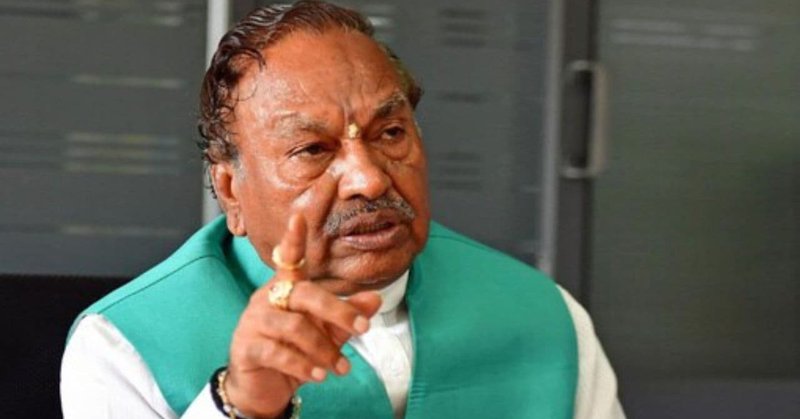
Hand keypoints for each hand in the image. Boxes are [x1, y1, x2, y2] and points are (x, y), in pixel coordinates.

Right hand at [224, 214, 381, 417]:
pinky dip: (304, 365)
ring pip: (294, 326)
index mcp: (287, 288)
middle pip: (305, 294)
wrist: (265, 387)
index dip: (293, 239)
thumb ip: (347, 316)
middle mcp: (268, 298)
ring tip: (341, 367)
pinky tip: (319, 376)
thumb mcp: (327, 332)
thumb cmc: (296, 351)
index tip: (299, 216)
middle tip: (365, 329)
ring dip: (324, 349)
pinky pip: (277, 352)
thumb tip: (375, 299)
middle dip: (339, 311)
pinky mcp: (246, 346)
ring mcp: (254, 321)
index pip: (289, 259)